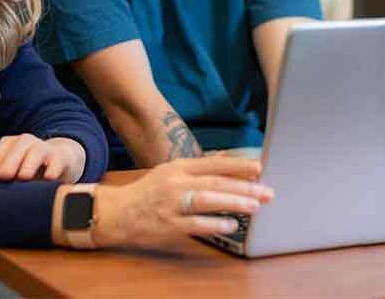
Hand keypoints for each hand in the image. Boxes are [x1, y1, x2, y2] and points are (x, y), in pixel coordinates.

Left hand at [0, 134, 85, 182]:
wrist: (62, 161)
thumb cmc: (31, 170)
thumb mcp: (14, 170)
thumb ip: (0, 178)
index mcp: (14, 144)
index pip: (2, 147)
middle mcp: (29, 143)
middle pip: (19, 145)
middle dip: (10, 160)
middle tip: (3, 176)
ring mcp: (47, 149)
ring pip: (38, 151)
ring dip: (29, 163)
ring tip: (23, 176)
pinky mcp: (62, 158)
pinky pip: (58, 162)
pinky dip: (53, 169)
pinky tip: (48, 178)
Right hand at [91, 157, 273, 248]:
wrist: (117, 212)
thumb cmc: (148, 191)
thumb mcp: (171, 171)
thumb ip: (198, 168)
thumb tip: (226, 158)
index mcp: (179, 167)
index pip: (213, 164)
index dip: (237, 165)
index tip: (259, 167)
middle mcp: (176, 182)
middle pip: (215, 182)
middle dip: (243, 186)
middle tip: (267, 191)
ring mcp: (172, 204)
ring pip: (207, 200)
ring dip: (232, 202)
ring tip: (255, 205)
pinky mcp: (168, 225)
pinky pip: (194, 224)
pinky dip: (213, 224)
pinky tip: (230, 225)